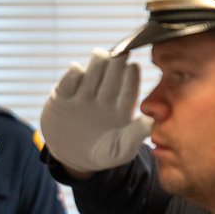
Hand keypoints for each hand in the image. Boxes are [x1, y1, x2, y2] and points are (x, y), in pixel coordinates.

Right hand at [40, 49, 151, 174]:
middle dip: (115, 64)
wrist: (72, 158)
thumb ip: (136, 136)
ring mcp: (83, 95)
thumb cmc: (103, 154)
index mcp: (121, 107)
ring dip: (96, 64)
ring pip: (90, 74)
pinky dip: (70, 76)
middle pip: (111, 76)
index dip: (131, 78)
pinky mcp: (62, 97)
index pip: (128, 89)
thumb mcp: (120, 151)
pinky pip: (66, 84)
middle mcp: (104, 97)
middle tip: (119, 55)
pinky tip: (75, 69)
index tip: (133, 67)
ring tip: (99, 55)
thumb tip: (151, 121)